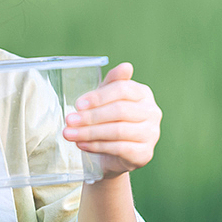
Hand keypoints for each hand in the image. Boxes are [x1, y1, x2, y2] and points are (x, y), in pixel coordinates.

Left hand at [63, 62, 160, 176]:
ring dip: (90, 132)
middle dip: (91, 116)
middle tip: (69, 120)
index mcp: (143, 93)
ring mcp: (151, 134)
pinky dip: (97, 146)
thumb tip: (126, 66)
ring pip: (118, 131)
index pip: (123, 89)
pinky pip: (120, 148)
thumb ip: (112, 82)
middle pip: (120, 110)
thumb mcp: (106, 98)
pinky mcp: (145, 153)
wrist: (114, 155)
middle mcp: (152, 112)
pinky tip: (82, 144)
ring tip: (70, 134)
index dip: (99, 97)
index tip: (77, 104)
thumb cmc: (109, 120)